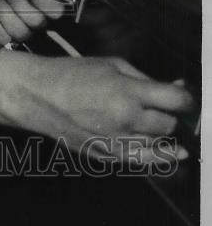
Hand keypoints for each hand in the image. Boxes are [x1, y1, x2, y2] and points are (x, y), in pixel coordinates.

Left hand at [0, 0, 68, 44]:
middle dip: (18, 2)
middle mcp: (33, 19)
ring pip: (20, 31)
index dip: (43, 0)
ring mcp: (18, 30)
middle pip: (38, 22)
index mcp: (43, 2)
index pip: (57, 11)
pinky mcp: (0, 38)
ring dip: (2, 9)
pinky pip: (2, 36)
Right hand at [0, 51, 194, 163]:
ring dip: (163, 138)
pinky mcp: (106, 154)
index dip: (188, 101)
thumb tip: (178, 87)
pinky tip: (163, 151)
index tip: (188, 101)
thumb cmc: (73, 74)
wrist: (38, 95)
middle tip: (169, 112)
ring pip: (158, 147)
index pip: (177, 101)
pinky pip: (140, 161)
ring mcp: (116, 140)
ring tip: (161, 128)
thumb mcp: (111, 64)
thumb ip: (146, 78)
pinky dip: (154, 155)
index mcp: (128, 90)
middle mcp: (125, 118)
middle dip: (173, 118)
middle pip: (170, 126)